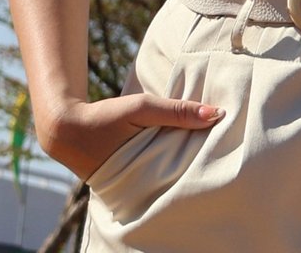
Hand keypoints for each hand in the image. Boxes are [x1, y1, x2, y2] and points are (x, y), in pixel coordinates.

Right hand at [38, 91, 223, 182]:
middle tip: (230, 153)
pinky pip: (163, 173)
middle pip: (187, 180)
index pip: (194, 177)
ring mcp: (144, 188)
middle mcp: (151, 189)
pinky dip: (174, 162)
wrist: (67, 131)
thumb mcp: (141, 110)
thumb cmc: (106, 120)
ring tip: (214, 152)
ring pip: (176, 177)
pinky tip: (188, 151)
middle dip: (204, 167)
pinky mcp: (138, 181)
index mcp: (154, 178)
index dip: (212, 164)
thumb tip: (217, 114)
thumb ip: (176, 111)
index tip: (233, 149)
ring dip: (190, 163)